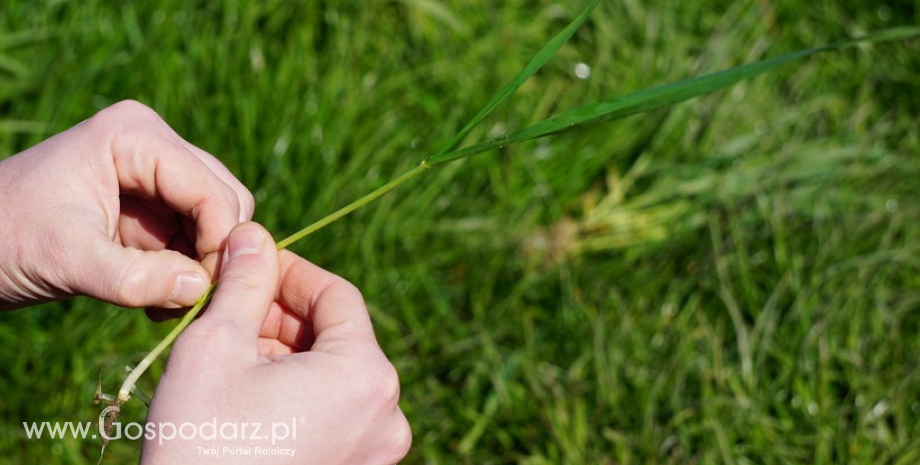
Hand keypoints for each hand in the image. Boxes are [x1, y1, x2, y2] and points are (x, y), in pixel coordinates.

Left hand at [0, 100, 253, 309]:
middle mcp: (155, 147)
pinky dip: (188, 274)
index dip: (219, 242)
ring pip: (218, 223)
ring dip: (203, 267)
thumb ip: (136, 278)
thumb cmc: (2, 240)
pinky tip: (158, 299)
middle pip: (226, 200)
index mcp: (136, 135)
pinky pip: (196, 240)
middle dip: (215, 253)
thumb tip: (202, 289)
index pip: (211, 189)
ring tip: (168, 306)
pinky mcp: (153, 209)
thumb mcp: (68, 260)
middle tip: (188, 300)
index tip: (203, 293)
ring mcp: (157, 177)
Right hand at [141, 223, 410, 463]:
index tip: (250, 263)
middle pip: (338, 338)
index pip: (337, 296)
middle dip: (284, 317)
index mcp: (365, 375)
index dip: (290, 272)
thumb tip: (255, 235)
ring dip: (287, 355)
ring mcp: (376, 451)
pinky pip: (335, 414)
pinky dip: (299, 394)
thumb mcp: (216, 347)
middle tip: (230, 310)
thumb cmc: (200, 442)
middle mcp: (387, 413)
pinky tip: (249, 396)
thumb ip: (245, 282)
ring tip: (232, 355)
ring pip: (334, 376)